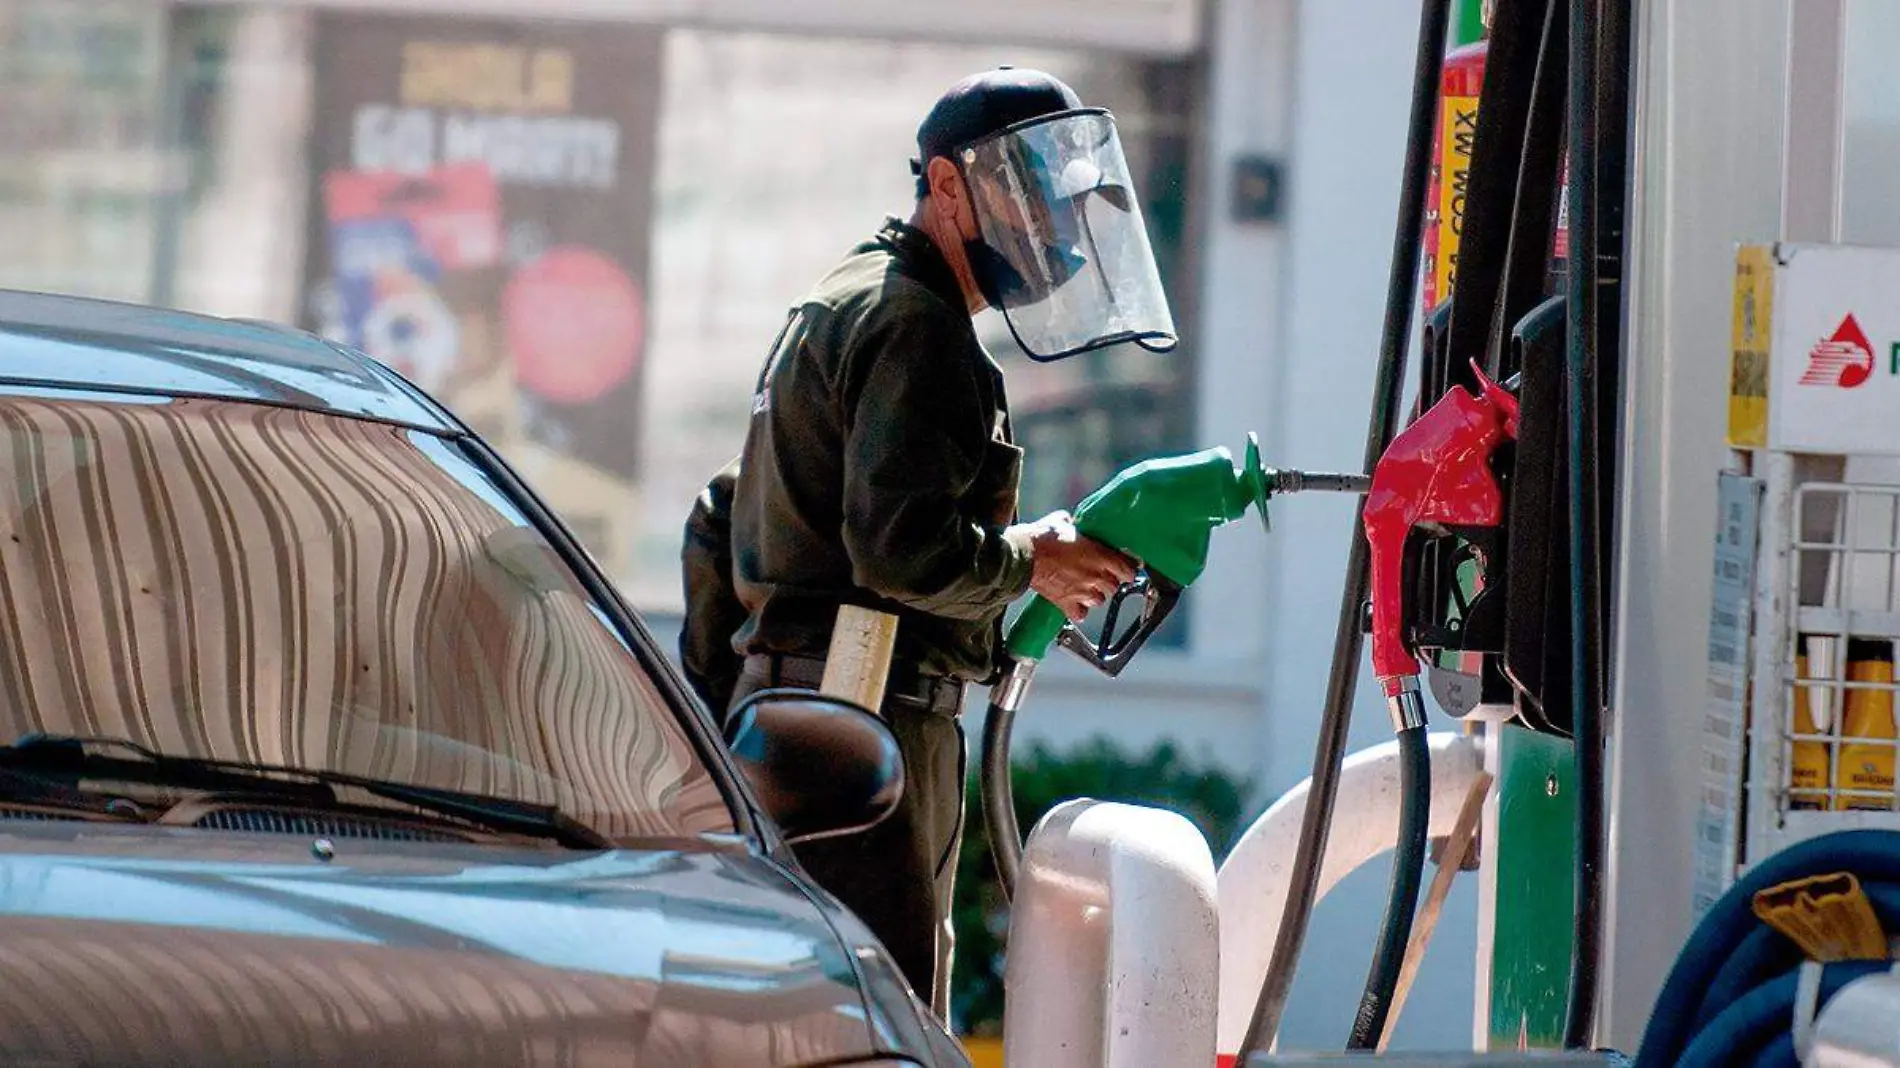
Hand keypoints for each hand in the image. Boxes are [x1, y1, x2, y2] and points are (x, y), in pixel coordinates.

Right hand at [1017, 511, 1139, 622]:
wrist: (1022, 556)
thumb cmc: (1041, 538)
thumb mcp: (1061, 522)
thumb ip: (1073, 525)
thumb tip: (1071, 524)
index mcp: (1099, 555)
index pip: (1127, 569)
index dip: (1128, 570)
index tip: (1127, 569)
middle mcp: (1094, 575)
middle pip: (1114, 586)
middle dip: (1110, 581)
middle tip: (1102, 575)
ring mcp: (1082, 591)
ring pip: (1100, 601)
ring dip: (1096, 595)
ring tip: (1087, 588)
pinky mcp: (1066, 603)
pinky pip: (1080, 614)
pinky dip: (1079, 611)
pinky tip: (1075, 603)